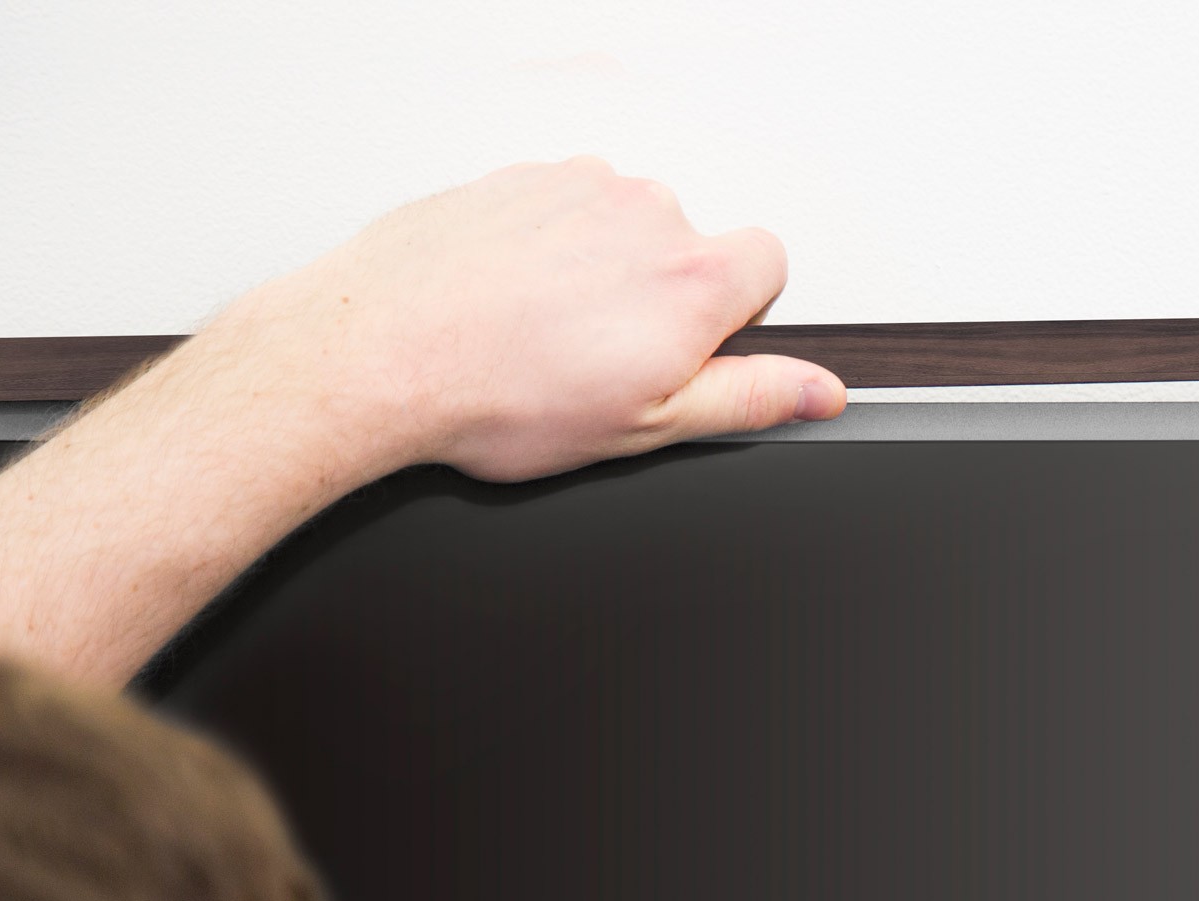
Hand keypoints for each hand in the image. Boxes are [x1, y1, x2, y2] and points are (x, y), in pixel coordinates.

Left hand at [220, 156, 845, 481]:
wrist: (379, 353)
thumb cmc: (499, 395)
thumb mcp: (648, 427)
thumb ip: (751, 399)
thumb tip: (819, 392)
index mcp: (692, 280)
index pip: (768, 264)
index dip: (735, 315)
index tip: (690, 347)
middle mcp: (643, 214)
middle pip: (688, 244)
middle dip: (658, 295)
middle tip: (601, 358)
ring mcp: (576, 186)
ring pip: (619, 223)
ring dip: (597, 269)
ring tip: (543, 333)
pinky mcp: (517, 176)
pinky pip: (557, 208)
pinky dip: (543, 248)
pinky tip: (507, 302)